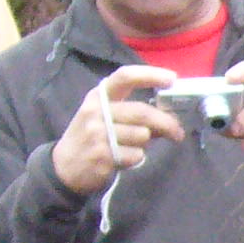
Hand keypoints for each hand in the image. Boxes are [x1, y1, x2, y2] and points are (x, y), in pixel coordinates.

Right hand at [50, 65, 181, 194]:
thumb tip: (170, 115)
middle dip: (167, 123)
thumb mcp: (105, 117)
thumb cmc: (92, 137)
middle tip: (178, 133)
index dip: (150, 75)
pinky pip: (136, 155)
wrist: (64, 167)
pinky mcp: (102, 155)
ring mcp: (97, 133)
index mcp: (99, 96)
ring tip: (133, 146)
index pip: (124, 77)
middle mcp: (96, 111)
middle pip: (142, 112)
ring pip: (142, 135)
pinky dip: (136, 158)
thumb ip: (135, 113)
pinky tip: (122, 158)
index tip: (172, 79)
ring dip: (146, 144)